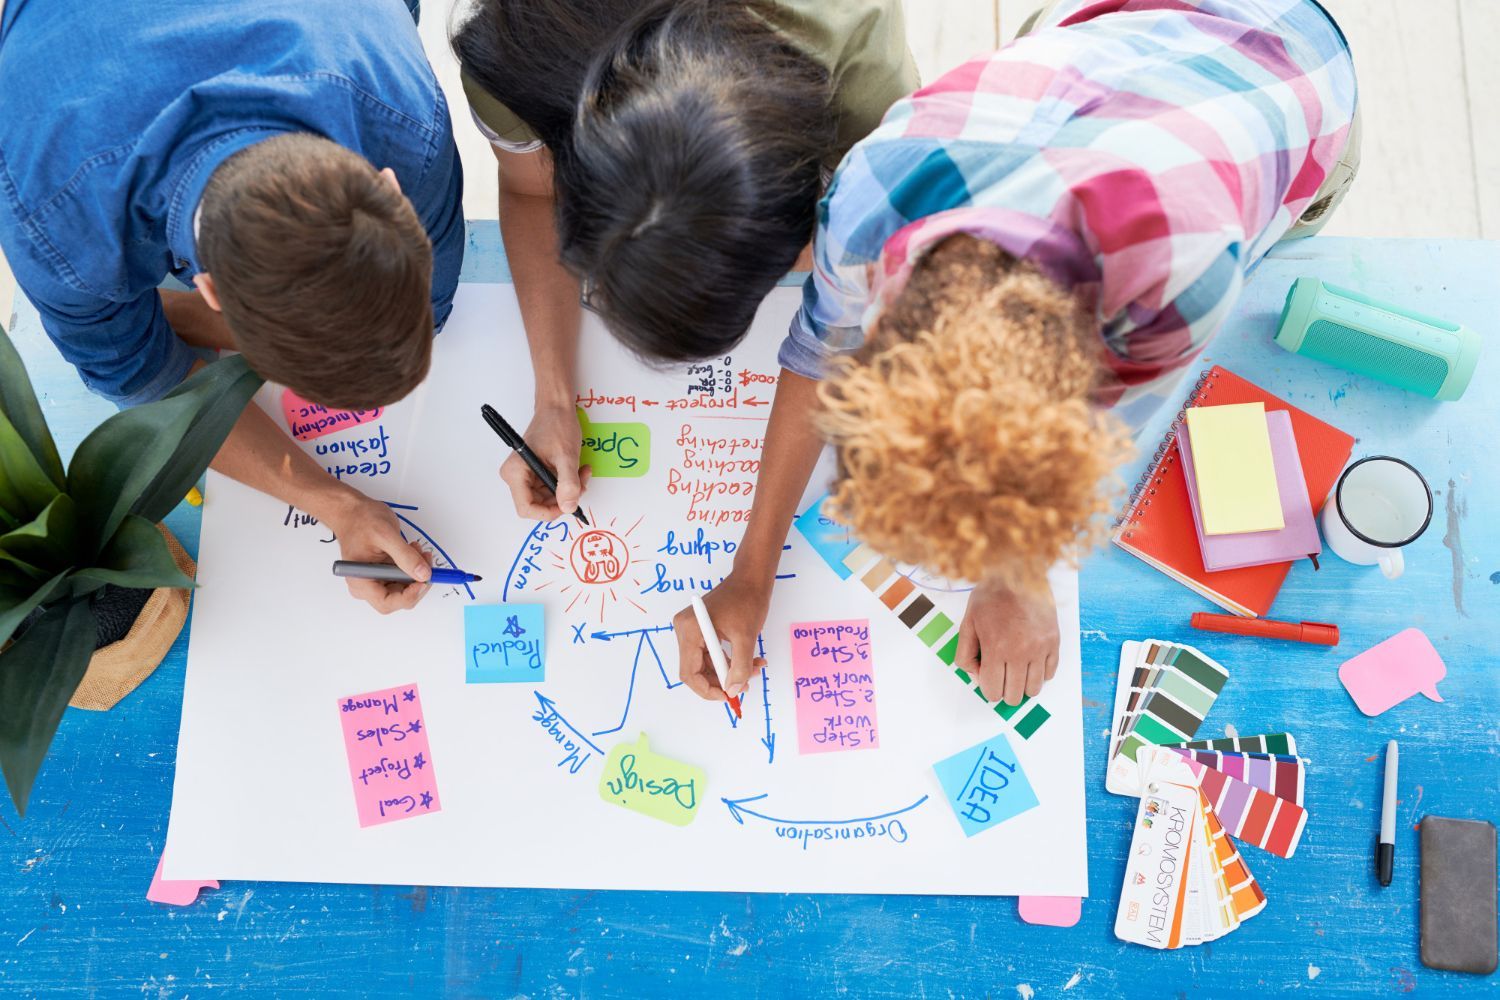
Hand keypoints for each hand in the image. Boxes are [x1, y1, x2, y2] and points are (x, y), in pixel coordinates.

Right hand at [323, 492, 433, 613]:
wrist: (352, 510)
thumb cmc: (360, 520)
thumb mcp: (386, 535)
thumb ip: (405, 557)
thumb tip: (423, 574)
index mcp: (360, 581)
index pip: (387, 603)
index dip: (409, 596)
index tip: (424, 581)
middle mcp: (367, 585)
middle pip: (399, 598)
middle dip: (417, 582)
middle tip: (427, 563)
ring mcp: (376, 579)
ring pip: (405, 588)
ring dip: (417, 572)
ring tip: (418, 550)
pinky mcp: (384, 572)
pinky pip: (404, 576)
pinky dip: (413, 565)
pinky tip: (413, 550)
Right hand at [498, 401, 592, 519]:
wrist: (557, 408)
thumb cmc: (557, 425)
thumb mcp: (566, 456)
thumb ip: (568, 484)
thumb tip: (569, 507)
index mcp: (515, 473)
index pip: (527, 508)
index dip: (549, 512)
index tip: (568, 505)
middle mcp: (516, 476)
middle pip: (539, 504)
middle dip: (563, 498)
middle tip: (581, 484)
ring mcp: (525, 475)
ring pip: (548, 498)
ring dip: (568, 490)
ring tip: (582, 473)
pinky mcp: (535, 472)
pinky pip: (551, 488)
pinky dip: (567, 483)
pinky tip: (578, 471)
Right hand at [672, 570, 771, 701]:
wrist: (750, 579)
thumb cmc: (747, 601)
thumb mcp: (746, 637)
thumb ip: (739, 667)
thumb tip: (733, 690)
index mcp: (690, 630)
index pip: (689, 673)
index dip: (707, 689)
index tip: (728, 695)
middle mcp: (685, 630)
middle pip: (696, 670)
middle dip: (722, 680)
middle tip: (745, 683)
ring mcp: (691, 629)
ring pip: (705, 663)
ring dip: (728, 670)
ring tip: (754, 668)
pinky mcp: (700, 629)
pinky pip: (709, 653)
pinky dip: (727, 660)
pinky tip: (748, 660)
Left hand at [954, 578, 1059, 705]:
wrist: (1018, 572)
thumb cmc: (990, 596)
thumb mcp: (968, 623)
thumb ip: (966, 654)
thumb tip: (976, 677)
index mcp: (996, 649)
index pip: (992, 691)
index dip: (988, 689)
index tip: (988, 679)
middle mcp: (1020, 652)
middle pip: (1014, 695)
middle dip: (1004, 691)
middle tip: (1001, 676)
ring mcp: (1040, 648)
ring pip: (1034, 689)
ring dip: (1023, 685)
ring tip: (1016, 670)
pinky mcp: (1054, 641)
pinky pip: (1050, 673)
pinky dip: (1040, 673)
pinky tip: (1030, 660)